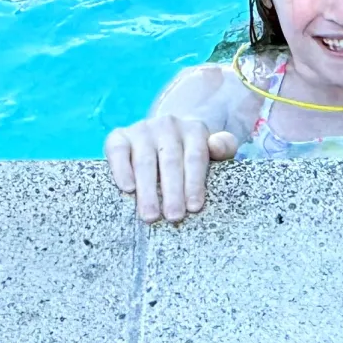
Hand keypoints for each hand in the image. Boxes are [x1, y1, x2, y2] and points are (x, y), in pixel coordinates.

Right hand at [105, 115, 239, 223]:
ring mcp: (142, 129)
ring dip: (148, 190)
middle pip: (171, 161)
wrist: (165, 135)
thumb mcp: (213, 150)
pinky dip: (121, 170)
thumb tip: (217, 146)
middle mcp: (168, 125)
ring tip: (151, 215)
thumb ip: (224, 147)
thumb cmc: (192, 153)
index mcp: (194, 129)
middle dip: (172, 191)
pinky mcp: (119, 136)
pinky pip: (118, 152)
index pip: (195, 157)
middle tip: (174, 217)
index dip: (195, 183)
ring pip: (145, 161)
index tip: (194, 207)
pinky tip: (127, 188)